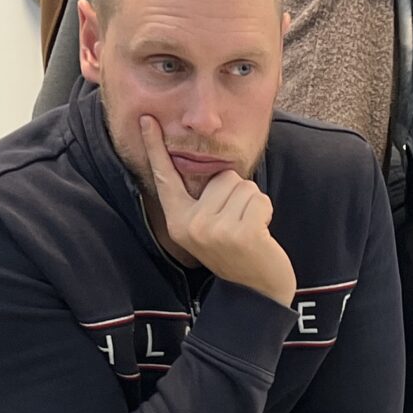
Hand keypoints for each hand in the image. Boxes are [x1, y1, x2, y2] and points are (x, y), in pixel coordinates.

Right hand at [136, 115, 294, 305]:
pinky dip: (265, 212)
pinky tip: (260, 236)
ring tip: (248, 231)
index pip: (166, 178)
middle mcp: (191, 225)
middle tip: (237, 227)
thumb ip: (203, 201)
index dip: (155, 147)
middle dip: (238, 195)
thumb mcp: (209, 228)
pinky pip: (259, 199)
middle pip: (221, 176)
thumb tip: (210, 170)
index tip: (147, 119)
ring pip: (242, 186)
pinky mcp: (240, 233)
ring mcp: (214, 230)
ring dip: (253, 205)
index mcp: (178, 221)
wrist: (257, 293)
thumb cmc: (237, 253)